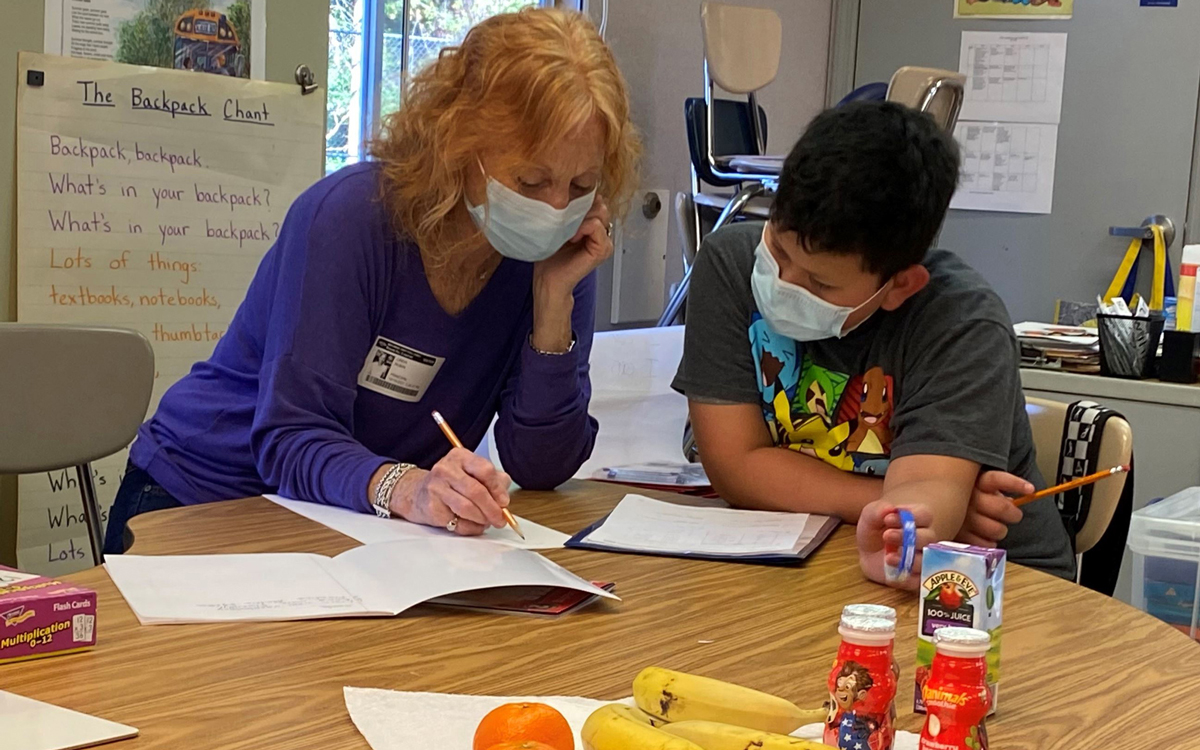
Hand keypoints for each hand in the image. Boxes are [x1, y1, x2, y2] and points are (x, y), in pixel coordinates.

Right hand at [388, 448, 511, 535]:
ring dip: (481, 519)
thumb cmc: (451, 483)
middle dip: (492, 509)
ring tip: (486, 521)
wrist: (418, 493)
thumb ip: (493, 481)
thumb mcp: (473, 474)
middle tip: (500, 519)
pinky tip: (472, 524)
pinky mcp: (432, 507)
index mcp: (460, 457)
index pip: (485, 470)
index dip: (497, 489)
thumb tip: (503, 500)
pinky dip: (470, 527)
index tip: (504, 502)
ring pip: (467, 508)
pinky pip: (457, 522)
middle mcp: (446, 469)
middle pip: (476, 491)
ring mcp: (436, 487)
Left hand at [534, 196, 612, 297]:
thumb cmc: (549, 255)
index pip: (595, 198)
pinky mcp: (604, 249)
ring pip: (599, 211)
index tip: (564, 206)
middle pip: (599, 202)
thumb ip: (569, 209)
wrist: (548, 279)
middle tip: (564, 220)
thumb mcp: (559, 224)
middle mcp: (602, 231)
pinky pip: (596, 225)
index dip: (580, 198)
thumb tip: (571, 188)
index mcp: (593, 223)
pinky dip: (582, 228)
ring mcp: (605, 240)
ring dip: (580, 217)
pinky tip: (571, 237)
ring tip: (567, 230)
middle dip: (580, 207)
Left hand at [857, 501, 936, 589]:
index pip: (925, 515)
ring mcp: (922, 559)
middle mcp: (925, 539)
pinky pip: (918, 581)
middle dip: (908, 536)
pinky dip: (907, 578)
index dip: (912, 515)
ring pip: (926, 560)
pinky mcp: (914, 578)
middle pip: (928, 537)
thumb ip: (878, 510)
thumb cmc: (875, 529)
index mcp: (918, 520)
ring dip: (910, 559)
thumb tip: (888, 509)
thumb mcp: (871, 515)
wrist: (868, 551)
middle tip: (887, 535)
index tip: (889, 517)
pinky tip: (892, 572)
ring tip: (889, 557)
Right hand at [956, 470, 1026, 547]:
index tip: (1031, 489)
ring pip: (996, 529)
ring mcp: (963, 519)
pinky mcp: (959, 535)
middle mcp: (968, 500)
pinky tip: (988, 539)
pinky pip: (984, 544)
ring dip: (1001, 530)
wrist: (931, 506)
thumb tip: (1015, 500)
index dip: (1015, 484)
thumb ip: (993, 490)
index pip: (997, 479)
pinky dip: (990, 543)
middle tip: (1015, 515)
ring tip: (998, 528)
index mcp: (973, 483)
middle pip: (1001, 507)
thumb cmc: (960, 498)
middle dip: (1014, 514)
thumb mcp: (974, 486)